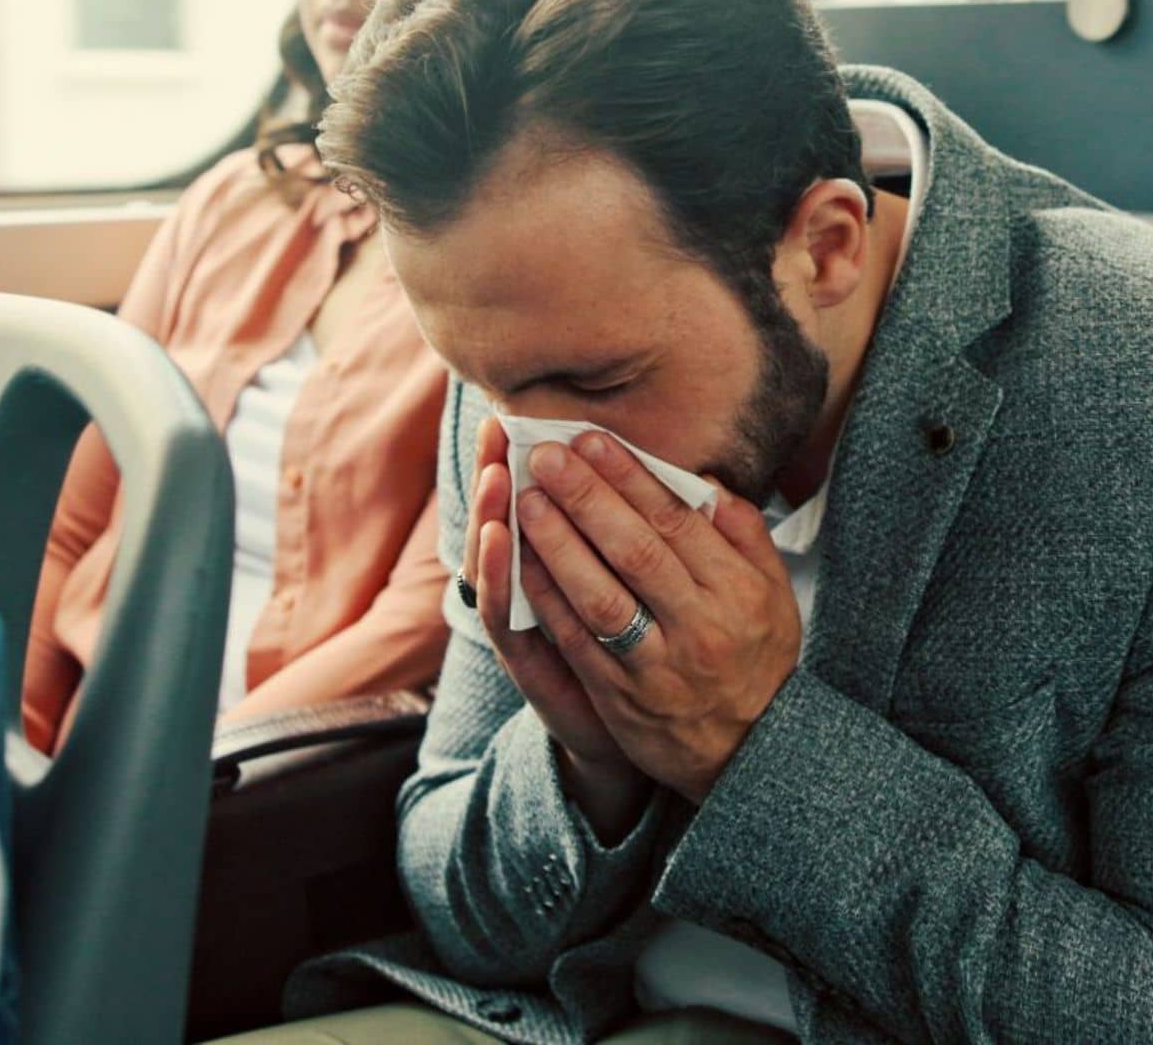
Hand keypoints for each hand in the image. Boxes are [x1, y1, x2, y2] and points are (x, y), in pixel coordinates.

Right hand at [460, 418, 647, 838]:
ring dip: (492, 514)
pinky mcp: (525, 664)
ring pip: (493, 563)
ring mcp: (523, 626)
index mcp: (557, 564)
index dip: (515, 460)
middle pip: (500, 519)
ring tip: (495, 472)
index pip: (525, 501)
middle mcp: (529, 590)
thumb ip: (641, 534)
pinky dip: (499, 577)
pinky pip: (506, 616)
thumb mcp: (642, 586)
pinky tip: (497, 541)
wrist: (631, 739)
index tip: (510, 414)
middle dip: (497, 472)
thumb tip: (660, 472)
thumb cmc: (638, 650)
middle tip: (494, 428)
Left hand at [515, 431, 801, 802]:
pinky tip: (520, 561)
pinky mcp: (622, 697)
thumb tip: (705, 480)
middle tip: (544, 454)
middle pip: (635, 551)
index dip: (629, 477)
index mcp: (738, 591)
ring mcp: (658, 665)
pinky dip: (547, 598)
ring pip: (601, 596)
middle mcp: (700, 625)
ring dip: (558, 543)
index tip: (590, 440)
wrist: (752, 752)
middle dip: (585, 497)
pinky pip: (577, 641)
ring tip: (525, 497)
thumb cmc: (758, 655)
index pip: (676, 522)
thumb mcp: (775, 592)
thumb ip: (744, 533)